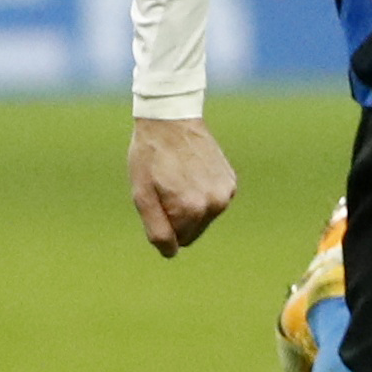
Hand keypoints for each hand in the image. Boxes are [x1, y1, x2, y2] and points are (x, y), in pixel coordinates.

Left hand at [127, 116, 236, 255]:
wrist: (172, 118)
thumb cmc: (150, 157)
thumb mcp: (141, 195)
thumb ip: (156, 230)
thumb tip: (171, 253)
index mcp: (191, 209)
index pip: (177, 241)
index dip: (163, 221)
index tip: (158, 196)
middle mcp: (214, 204)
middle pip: (193, 232)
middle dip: (177, 216)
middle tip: (167, 186)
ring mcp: (225, 193)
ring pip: (204, 218)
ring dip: (190, 204)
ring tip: (179, 177)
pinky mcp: (230, 182)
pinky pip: (213, 202)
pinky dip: (202, 192)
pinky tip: (192, 171)